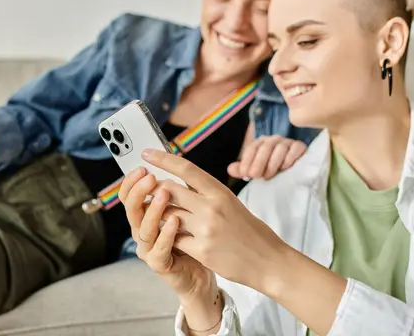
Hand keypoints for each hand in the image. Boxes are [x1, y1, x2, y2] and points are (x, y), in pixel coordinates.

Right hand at [118, 168, 214, 300]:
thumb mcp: (189, 209)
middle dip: (139, 190)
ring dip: (153, 209)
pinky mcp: (160, 264)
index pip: (129, 194)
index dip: (132, 180)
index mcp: (146, 214)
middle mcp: (143, 230)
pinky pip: (158, 249)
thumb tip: (172, 160)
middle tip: (150, 176)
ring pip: (143, 228)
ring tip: (164, 194)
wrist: (206, 271)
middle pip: (131, 208)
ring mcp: (149, 248)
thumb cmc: (197, 238)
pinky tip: (175, 221)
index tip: (143, 163)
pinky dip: (166, 234)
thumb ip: (178, 190)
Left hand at [139, 149, 288, 293]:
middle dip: (153, 190)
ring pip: (167, 214)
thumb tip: (180, 181)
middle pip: (169, 190)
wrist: (268, 261)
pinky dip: (168, 236)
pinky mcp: (202, 250)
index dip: (163, 159)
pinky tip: (169, 237)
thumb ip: (206, 193)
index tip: (147, 153)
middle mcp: (211, 207)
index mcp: (219, 192)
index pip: (186, 169)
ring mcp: (206, 229)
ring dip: (158, 214)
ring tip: (156, 215)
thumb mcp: (230, 203)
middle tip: (145, 191)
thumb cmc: (249, 231)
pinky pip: (173, 238)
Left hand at [228, 135, 306, 179]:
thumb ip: (243, 169)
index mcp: (261, 143)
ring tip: (268, 176)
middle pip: (265, 147)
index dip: (247, 160)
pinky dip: (289, 158)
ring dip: (272, 163)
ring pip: (280, 148)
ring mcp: (288, 142)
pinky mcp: (300, 147)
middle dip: (258, 162)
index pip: (252, 148)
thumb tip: (230, 169)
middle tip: (255, 176)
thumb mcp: (256, 171)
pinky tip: (284, 168)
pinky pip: (295, 149)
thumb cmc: (271, 171)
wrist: (293, 174)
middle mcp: (274, 140)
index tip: (245, 173)